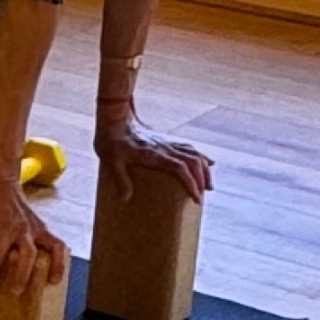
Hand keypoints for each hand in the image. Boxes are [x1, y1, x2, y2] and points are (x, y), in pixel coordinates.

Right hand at [0, 178, 69, 295]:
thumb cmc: (14, 206)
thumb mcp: (31, 221)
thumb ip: (31, 240)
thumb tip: (23, 268)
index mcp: (39, 229)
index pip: (58, 247)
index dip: (59, 265)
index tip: (53, 282)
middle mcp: (25, 229)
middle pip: (28, 255)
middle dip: (22, 275)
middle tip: (15, 292)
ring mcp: (5, 227)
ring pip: (0, 254)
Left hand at [93, 118, 214, 201]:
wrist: (114, 121)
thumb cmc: (111, 143)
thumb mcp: (111, 162)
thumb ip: (120, 180)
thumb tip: (126, 199)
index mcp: (154, 154)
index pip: (179, 168)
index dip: (190, 182)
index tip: (196, 197)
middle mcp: (165, 147)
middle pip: (193, 161)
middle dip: (202, 178)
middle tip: (203, 195)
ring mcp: (168, 143)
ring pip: (194, 154)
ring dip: (204, 169)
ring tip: (209, 185)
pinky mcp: (167, 140)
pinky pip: (189, 148)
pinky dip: (201, 156)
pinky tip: (208, 163)